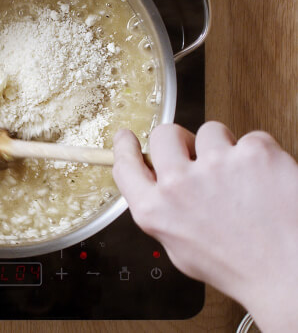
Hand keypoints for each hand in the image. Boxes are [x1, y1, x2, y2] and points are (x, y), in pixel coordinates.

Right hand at [113, 122, 297, 331]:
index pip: (125, 164)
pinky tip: (264, 180)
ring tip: (240, 176)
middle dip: (180, 141)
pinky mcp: (254, 153)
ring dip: (222, 147)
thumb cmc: (239, 266)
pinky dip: (258, 155)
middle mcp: (179, 184)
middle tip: (198, 157)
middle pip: (165, 133)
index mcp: (156, 210)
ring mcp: (216, 164)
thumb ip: (161, 211)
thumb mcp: (180, 249)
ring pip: (210, 130)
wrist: (289, 274)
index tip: (127, 137)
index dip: (125, 146)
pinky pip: (251, 138)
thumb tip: (155, 181)